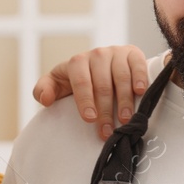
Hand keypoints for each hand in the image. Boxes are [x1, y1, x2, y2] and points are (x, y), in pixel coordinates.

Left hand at [32, 44, 150, 139]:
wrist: (101, 65)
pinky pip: (138, 64)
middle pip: (103, 84)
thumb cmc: (78, 79)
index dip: (85, 101)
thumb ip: (43, 90)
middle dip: (105, 110)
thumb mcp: (57, 84)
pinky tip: (140, 92)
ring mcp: (116, 53)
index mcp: (77, 62)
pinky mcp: (133, 53)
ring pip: (121, 77)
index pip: (81, 82)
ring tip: (125, 120)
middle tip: (107, 131)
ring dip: (124, 101)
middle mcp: (97, 54)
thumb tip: (45, 99)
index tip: (89, 119)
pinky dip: (140, 78)